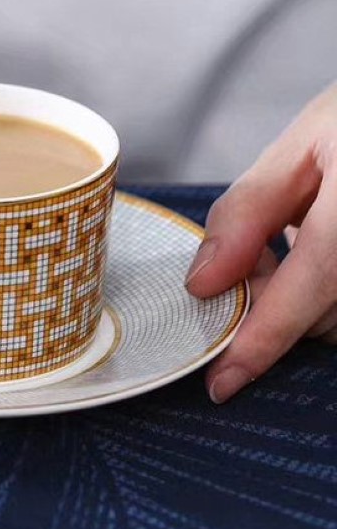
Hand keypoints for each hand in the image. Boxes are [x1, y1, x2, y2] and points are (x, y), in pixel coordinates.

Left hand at [186, 82, 336, 401]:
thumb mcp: (305, 144)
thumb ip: (249, 212)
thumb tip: (203, 285)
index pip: (308, 292)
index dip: (262, 343)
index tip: (222, 384)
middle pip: (323, 316)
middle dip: (271, 306)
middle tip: (252, 259)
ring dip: (301, 300)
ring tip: (291, 241)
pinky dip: (326, 289)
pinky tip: (314, 246)